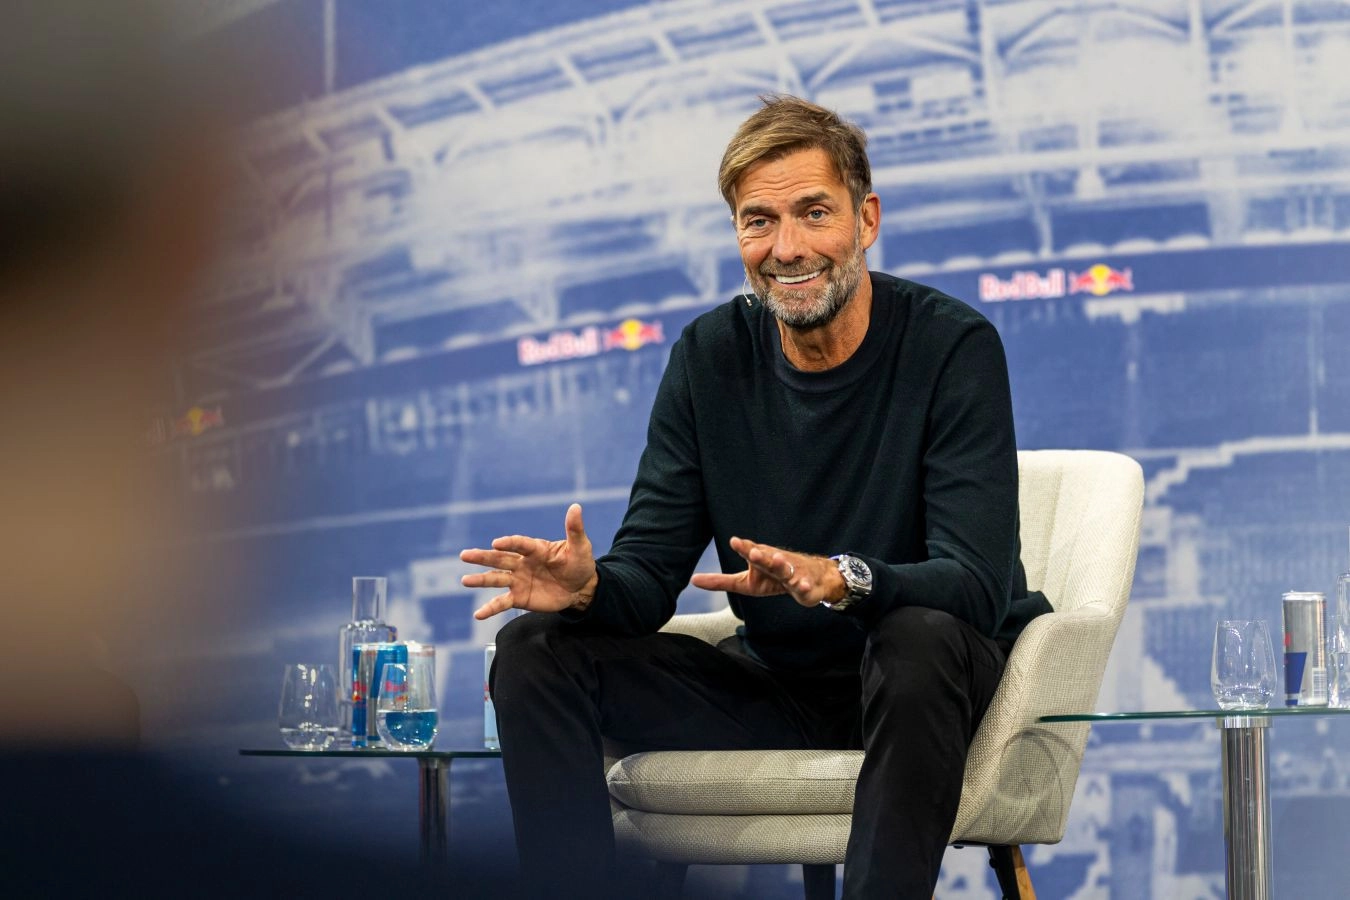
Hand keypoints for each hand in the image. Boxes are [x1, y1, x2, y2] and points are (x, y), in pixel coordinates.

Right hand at [460, 503, 598, 619]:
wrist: (580, 588)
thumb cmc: (579, 563)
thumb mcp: (581, 547)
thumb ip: (575, 529)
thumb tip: (576, 507)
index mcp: (535, 549)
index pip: (520, 544)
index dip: (509, 543)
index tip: (496, 543)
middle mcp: (522, 563)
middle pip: (500, 558)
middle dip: (482, 557)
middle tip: (465, 555)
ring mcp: (519, 580)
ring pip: (496, 578)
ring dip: (480, 580)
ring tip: (465, 580)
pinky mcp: (520, 597)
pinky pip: (502, 602)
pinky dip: (490, 608)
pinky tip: (478, 615)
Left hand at [690, 536, 843, 607]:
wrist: (812, 578)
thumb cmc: (773, 579)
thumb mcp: (745, 582)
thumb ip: (720, 581)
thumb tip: (693, 580)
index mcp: (761, 560)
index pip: (750, 551)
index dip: (743, 547)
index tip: (734, 541)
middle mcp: (776, 562)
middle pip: (767, 557)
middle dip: (761, 554)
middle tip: (753, 552)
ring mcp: (792, 573)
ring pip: (786, 569)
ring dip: (782, 565)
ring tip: (777, 560)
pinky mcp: (805, 585)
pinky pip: (805, 586)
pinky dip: (804, 586)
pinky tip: (802, 587)